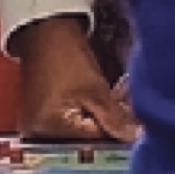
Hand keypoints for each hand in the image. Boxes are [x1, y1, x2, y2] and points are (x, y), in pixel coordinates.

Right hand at [13, 16, 138, 141]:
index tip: (135, 122)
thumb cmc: (65, 55)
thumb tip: (137, 138)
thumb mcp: (95, 90)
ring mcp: (38, 124)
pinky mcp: (43, 115)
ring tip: (115, 101)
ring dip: (100, 121)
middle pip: (83, 141)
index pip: (91, 144)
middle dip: (109, 128)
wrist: (46, 29)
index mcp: (46, 129)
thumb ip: (115, 119)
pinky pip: (71, 123)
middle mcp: (37, 132)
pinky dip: (88, 115)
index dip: (116, 133)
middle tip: (127, 110)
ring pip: (79, 133)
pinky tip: (101, 102)